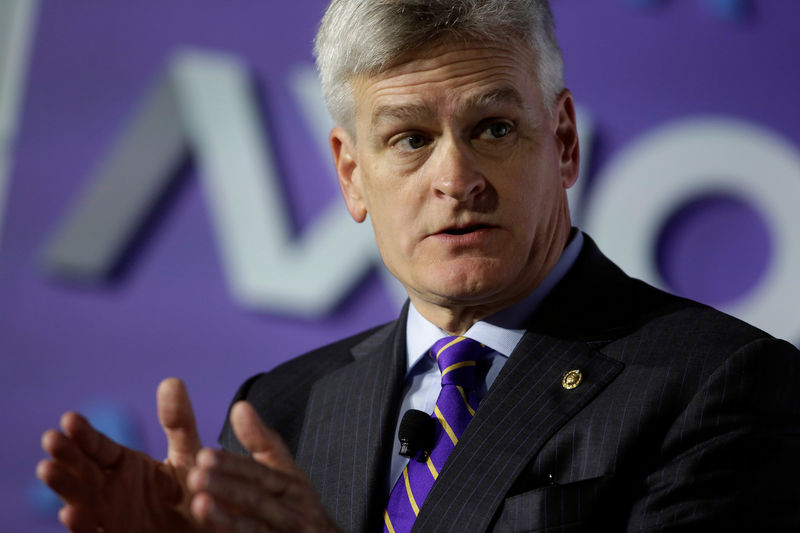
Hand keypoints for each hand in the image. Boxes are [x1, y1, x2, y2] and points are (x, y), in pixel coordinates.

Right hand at [37, 378, 204, 531]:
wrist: (206, 530)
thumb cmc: (195, 492)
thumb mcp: (189, 455)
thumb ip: (180, 422)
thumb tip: (172, 380)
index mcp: (125, 464)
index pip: (99, 447)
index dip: (85, 434)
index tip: (69, 418)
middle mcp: (112, 489)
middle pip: (84, 470)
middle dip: (67, 455)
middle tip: (51, 439)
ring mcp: (111, 516)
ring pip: (82, 501)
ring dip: (65, 487)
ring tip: (47, 469)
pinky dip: (82, 525)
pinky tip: (71, 513)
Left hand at [187, 401, 340, 532]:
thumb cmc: (297, 507)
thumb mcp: (285, 472)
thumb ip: (261, 442)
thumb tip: (240, 407)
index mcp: (292, 486)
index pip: (261, 473)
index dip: (233, 465)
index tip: (204, 456)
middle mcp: (294, 512)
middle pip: (258, 498)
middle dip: (228, 487)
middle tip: (195, 476)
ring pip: (256, 527)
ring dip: (227, 518)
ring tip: (198, 506)